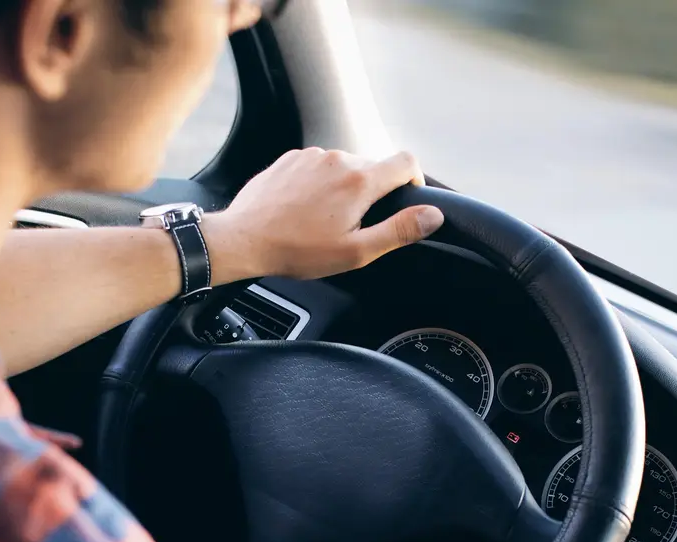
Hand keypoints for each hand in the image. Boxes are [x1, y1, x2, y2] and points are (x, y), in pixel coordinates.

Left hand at [201, 148, 444, 283]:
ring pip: (344, 166)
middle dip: (373, 192)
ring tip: (325, 220)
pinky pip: (318, 166)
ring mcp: (312, 155)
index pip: (407, 162)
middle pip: (374, 166)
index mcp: (360, 181)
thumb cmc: (297, 250)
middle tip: (355, 225)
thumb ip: (399, 231)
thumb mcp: (356, 251)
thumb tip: (432, 216)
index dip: (414, 180)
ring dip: (344, 187)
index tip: (406, 199)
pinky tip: (305, 209)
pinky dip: (320, 183)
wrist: (244, 239)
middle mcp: (338, 158)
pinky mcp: (291, 158)